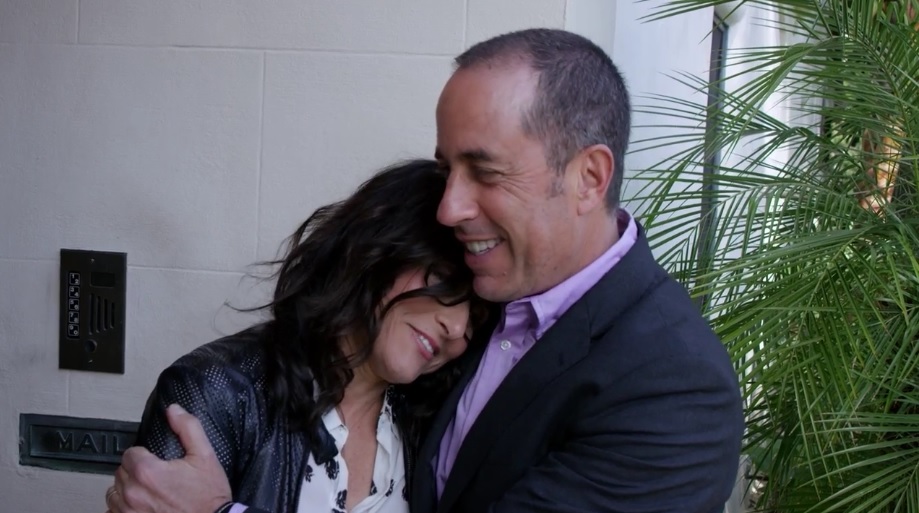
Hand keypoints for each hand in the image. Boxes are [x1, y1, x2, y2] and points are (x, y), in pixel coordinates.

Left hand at [105, 404, 231, 512]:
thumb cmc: (208, 496)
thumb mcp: (205, 456)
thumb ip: (188, 428)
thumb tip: (174, 410)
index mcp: (148, 472)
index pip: (130, 454)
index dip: (144, 455)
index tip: (156, 462)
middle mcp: (133, 494)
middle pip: (121, 472)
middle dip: (136, 471)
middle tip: (157, 477)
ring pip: (114, 493)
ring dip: (128, 490)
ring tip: (148, 492)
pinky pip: (113, 512)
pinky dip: (124, 509)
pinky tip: (142, 507)